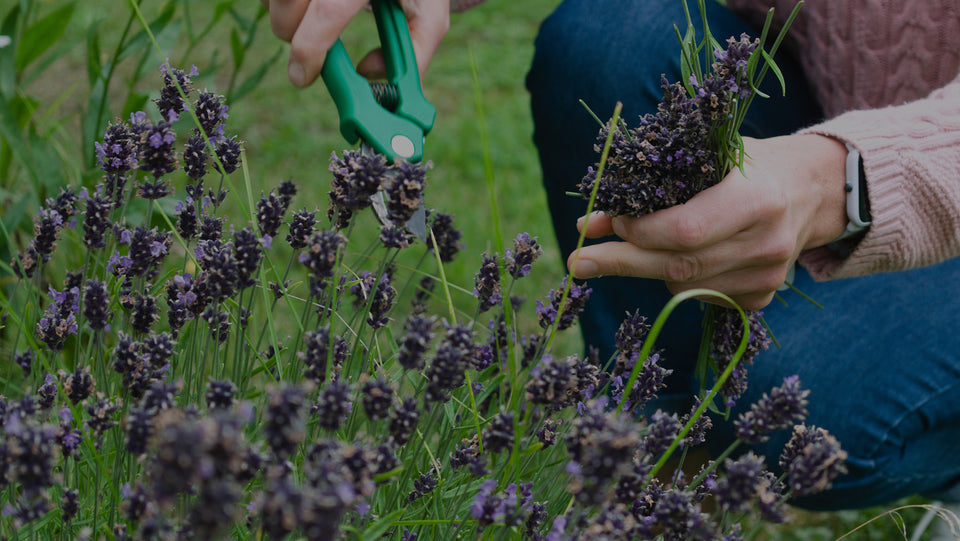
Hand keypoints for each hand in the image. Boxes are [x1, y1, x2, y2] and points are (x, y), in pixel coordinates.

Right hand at [262, 0, 449, 86]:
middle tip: (312, 48)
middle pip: (288, 4)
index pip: (328, 12)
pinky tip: (305, 6)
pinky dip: (279, 3)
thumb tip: (368, 76)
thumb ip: (413, 54)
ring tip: (314, 19)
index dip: (309, 50)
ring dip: (285, 17)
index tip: (302, 77)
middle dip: (292, 35)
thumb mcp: (428, 13)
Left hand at [568, 135, 849, 309]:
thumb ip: (650, 188)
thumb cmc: (748, 165)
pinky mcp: (761, 297)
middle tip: (578, 262)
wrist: (813, 189)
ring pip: (682, 285)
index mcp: (757, 199)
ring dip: (651, 265)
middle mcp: (767, 244)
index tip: (609, 222)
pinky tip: (689, 254)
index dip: (638, 232)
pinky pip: (699, 296)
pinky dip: (680, 277)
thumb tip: (589, 224)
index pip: (684, 231)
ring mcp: (767, 277)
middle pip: (677, 266)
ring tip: (646, 241)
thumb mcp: (706, 158)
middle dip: (620, 261)